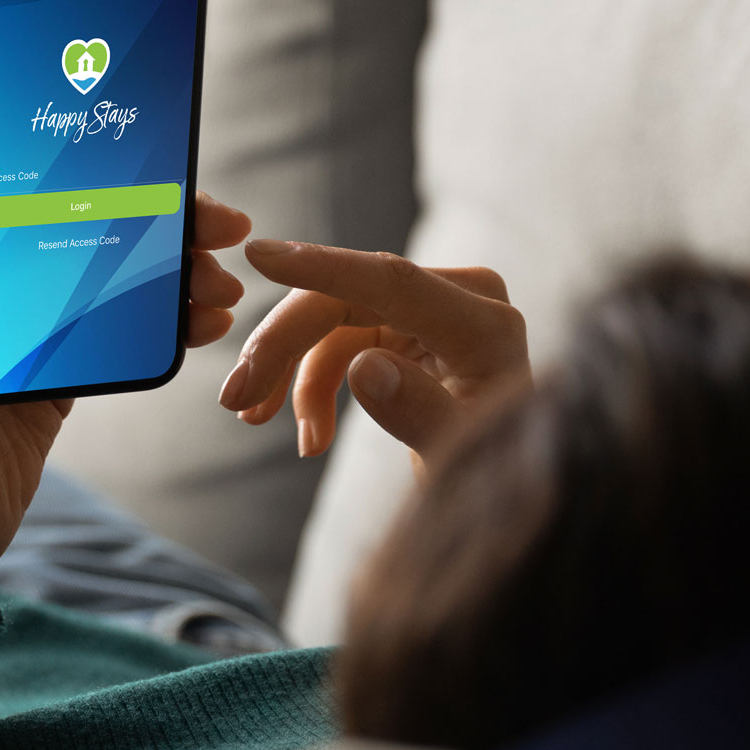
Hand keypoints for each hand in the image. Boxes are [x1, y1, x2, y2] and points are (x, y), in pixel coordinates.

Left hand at [0, 148, 251, 595]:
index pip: (53, 194)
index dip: (116, 175)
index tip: (174, 175)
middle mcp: (6, 290)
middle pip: (100, 232)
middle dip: (167, 226)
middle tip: (224, 233)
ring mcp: (39, 334)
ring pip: (122, 282)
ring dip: (178, 275)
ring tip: (222, 287)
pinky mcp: (61, 379)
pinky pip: (126, 336)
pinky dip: (168, 324)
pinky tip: (204, 323)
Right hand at [216, 240, 528, 471]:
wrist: (514, 495)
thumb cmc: (494, 477)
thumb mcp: (460, 457)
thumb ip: (420, 411)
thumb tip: (365, 366)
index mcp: (482, 322)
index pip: (390, 279)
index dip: (321, 266)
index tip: (257, 255)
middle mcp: (461, 300)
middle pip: (347, 299)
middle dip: (282, 346)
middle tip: (235, 400)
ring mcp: (435, 311)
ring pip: (334, 322)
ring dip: (290, 373)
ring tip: (254, 421)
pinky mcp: (412, 329)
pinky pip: (343, 342)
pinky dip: (314, 385)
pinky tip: (309, 438)